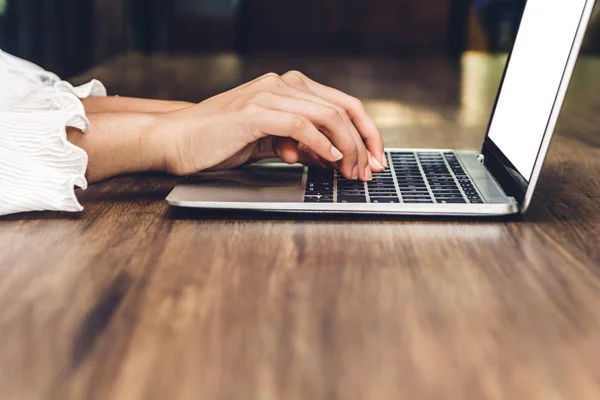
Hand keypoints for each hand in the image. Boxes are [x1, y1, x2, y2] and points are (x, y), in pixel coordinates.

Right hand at [158, 71, 386, 180]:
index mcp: (289, 88)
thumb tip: (334, 159)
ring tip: (351, 172)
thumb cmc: (222, 141)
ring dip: (346, 148)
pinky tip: (329, 161)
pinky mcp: (254, 112)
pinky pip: (299, 125)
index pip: (343, 104)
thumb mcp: (272, 143)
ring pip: (326, 115)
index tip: (376, 158)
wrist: (180, 140)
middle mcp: (282, 85)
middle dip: (363, 144)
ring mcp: (268, 95)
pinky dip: (320, 144)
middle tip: (370, 172)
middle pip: (342, 109)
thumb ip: (303, 146)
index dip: (366, 132)